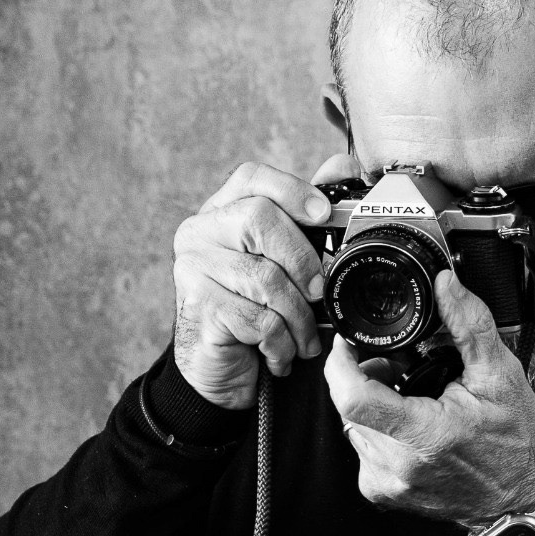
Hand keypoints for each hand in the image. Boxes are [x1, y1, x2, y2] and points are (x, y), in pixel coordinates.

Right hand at [172, 158, 347, 409]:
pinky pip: (258, 319)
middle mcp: (199, 232)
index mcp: (221, 211)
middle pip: (259, 218)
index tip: (323, 215)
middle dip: (302, 259)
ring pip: (264, 277)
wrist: (219, 369)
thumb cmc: (252, 308)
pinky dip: (281, 342)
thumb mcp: (281, 261)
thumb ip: (306, 214)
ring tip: (304, 336)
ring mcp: (192, 268)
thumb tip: (342, 166)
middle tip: (318, 291)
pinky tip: (281, 351)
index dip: (292, 189)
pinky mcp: (198, 306)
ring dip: (297, 315)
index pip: (252, 177)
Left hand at [324, 270, 534, 526]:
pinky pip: (363, 447)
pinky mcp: (382, 492)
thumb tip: (446, 284)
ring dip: (373, 403)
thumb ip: (468, 323)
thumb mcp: (500, 374)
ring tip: (410, 397)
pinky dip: (378, 429)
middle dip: (365, 377)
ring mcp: (387, 483)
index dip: (341, 363)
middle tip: (397, 367)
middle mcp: (398, 464)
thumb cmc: (514, 443)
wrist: (519, 499)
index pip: (353, 397)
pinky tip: (409, 426)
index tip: (348, 344)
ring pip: (353, 425)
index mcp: (426, 435)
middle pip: (350, 405)